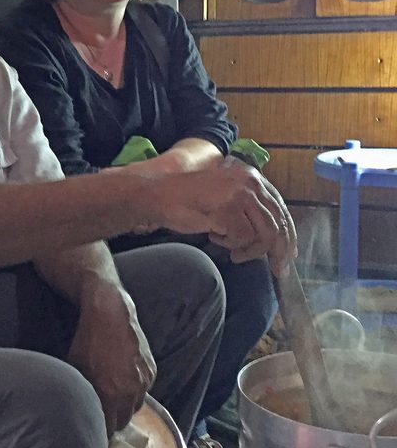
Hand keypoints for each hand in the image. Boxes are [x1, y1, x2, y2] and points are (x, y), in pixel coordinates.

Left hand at [66, 288, 155, 436]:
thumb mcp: (76, 369)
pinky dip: (135, 389)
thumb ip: (81, 394)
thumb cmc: (87, 340)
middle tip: (100, 412)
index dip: (98, 432)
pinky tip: (123, 377)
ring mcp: (143, 381)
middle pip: (122, 422)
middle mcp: (130, 392)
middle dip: (111, 419)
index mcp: (109, 394)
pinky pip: (144, 391)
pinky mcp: (151, 371)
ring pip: (135, 407)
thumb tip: (77, 412)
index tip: (92, 433)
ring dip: (124, 405)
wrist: (110, 312)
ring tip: (112, 393)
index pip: (107, 430)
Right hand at [148, 163, 296, 276]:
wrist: (158, 195)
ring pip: (265, 233)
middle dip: (280, 250)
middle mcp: (250, 182)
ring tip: (235, 254)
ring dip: (251, 250)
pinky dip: (231, 244)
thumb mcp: (225, 197)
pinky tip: (215, 238)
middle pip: (278, 223)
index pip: (280, 209)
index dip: (287, 235)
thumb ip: (248, 209)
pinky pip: (243, 238)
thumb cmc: (187, 200)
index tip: (288, 255)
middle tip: (278, 270)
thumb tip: (271, 237)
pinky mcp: (228, 209)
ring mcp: (239, 194)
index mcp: (252, 177)